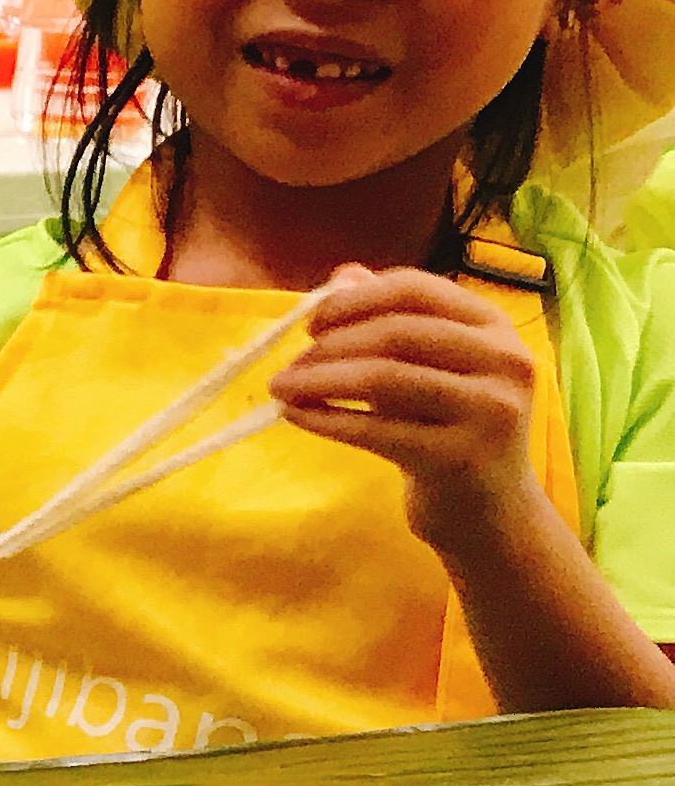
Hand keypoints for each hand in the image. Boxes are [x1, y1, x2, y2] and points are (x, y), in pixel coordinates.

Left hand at [272, 265, 544, 554]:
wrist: (488, 511)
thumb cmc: (447, 427)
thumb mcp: (427, 367)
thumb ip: (390, 319)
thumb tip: (342, 274)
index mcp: (494, 326)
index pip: (416, 290)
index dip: (354, 300)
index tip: (311, 322)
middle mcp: (504, 361)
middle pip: (398, 332)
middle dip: (331, 345)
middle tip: (290, 363)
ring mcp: (489, 411)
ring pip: (385, 378)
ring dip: (320, 380)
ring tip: (280, 388)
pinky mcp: (461, 457)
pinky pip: (376, 429)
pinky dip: (326, 419)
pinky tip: (296, 416)